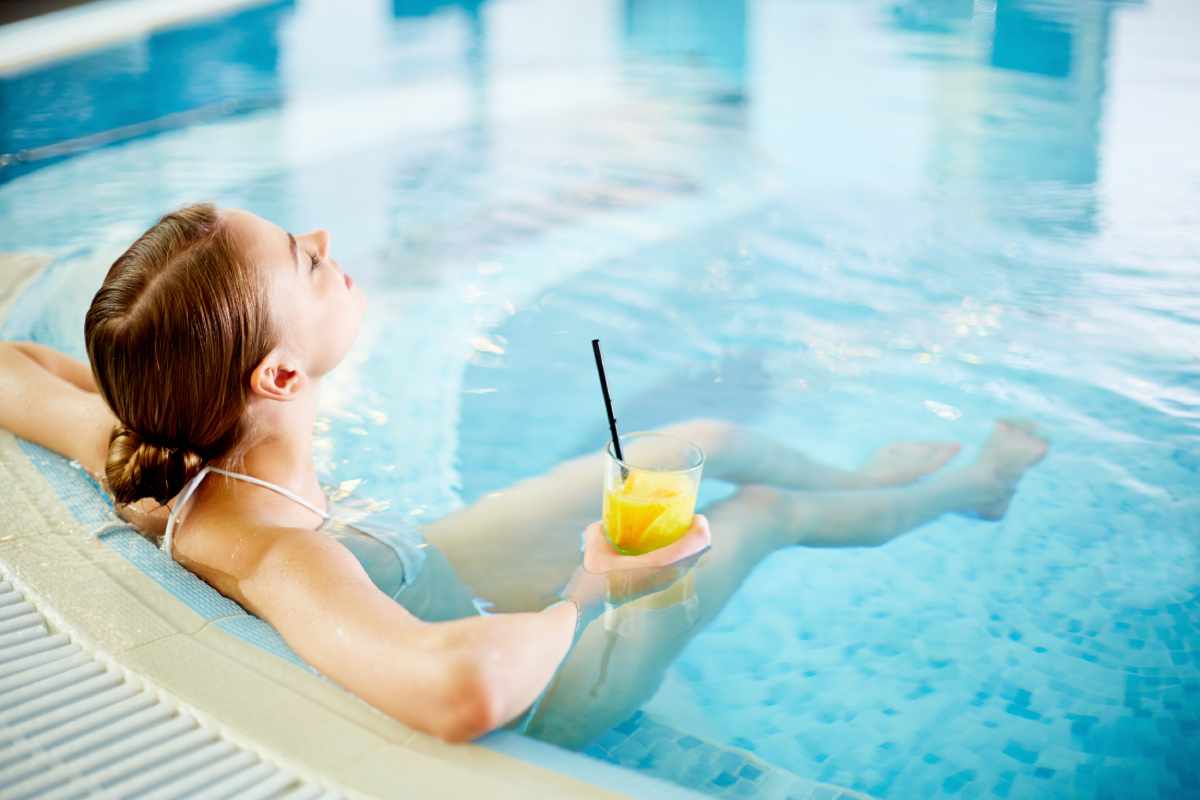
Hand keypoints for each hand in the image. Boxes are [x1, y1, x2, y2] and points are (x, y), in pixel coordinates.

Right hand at [562, 516, 710, 612]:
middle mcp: (665, 576)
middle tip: (688, 519)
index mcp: (656, 565)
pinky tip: (670, 545)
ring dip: (692, 546)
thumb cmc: (593, 577)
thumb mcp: (596, 546)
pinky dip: (683, 555)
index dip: (699, 530)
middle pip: (697, 554)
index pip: (691, 547)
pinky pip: (680, 568)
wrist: (587, 604)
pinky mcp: (657, 587)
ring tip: (681, 530)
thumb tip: (606, 520)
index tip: (696, 516)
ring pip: (690, 563)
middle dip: (698, 536)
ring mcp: (663, 584)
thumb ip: (601, 528)